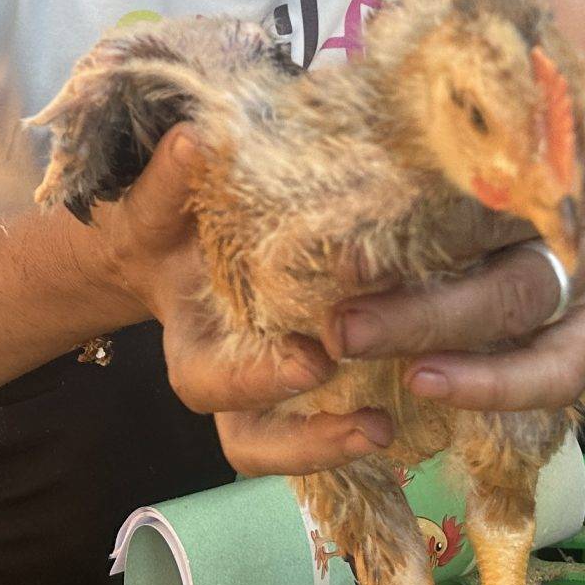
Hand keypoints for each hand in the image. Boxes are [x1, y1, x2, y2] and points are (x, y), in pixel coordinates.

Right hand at [87, 126, 391, 476]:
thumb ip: (170, 181)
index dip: (259, 382)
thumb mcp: (160, 202)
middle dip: (309, 439)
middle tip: (370, 424)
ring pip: (291, 445)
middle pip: (252, 441)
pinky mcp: (312, 373)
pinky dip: (369, 414)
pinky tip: (423, 400)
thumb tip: (195, 138)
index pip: (208, 386)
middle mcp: (227, 381)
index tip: (314, 362)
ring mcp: (268, 388)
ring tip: (389, 430)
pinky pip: (333, 412)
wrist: (173, 240)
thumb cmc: (167, 219)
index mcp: (190, 346)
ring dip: (339, 445)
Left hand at [315, 0, 584, 411]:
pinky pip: (560, 369)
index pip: (503, 153)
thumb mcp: (520, 36)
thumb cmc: (554, 103)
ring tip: (362, 351)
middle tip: (336, 309)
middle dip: (422, 291)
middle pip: (501, 258)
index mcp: (555, 130)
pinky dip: (501, 387)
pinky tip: (429, 390)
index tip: (362, 192)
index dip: (440, 174)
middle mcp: (580, 210)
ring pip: (524, 320)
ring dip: (447, 342)